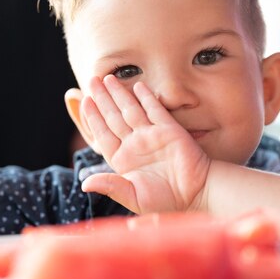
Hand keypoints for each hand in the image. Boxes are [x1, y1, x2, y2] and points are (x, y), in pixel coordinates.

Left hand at [80, 75, 210, 213]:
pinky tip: (137, 85)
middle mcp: (135, 144)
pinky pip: (155, 110)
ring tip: (108, 78)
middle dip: (103, 98)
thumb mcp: (133, 196)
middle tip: (92, 80)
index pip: (103, 133)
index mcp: (123, 159)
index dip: (94, 117)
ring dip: (120, 94)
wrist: (196, 194)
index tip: (85, 101)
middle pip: (114, 116)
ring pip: (131, 109)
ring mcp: (152, 135)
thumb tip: (84, 184)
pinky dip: (146, 98)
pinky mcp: (170, 130)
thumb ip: (110, 186)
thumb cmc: (165, 200)